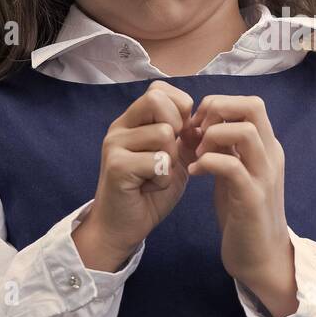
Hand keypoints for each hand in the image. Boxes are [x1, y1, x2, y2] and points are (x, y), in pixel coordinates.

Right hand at [73, 80, 200, 270]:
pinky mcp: (116, 166)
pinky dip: (163, 179)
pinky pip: (158, 161)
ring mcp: (114, 145)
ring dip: (171, 160)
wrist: (122, 227)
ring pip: (163, 133)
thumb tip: (201, 118)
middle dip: (176, 127)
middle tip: (170, 154)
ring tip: (157, 176)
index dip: (179, 107)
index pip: (158, 89)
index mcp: (132, 121)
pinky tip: (150, 188)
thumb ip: (185, 136)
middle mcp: (119, 127)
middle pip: (157, 101)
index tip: (182, 134)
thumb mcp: (173, 158)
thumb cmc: (148, 192)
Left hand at [184, 94, 291, 288]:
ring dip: (213, 135)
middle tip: (196, 131)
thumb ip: (225, 150)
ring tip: (196, 153)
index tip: (198, 124)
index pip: (251, 103)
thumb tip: (201, 126)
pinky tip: (195, 173)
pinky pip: (232, 166)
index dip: (220, 105)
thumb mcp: (235, 174)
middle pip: (252, 106)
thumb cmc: (244, 215)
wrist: (261, 258)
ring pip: (245, 131)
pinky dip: (208, 162)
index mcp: (267, 147)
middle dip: (217, 110)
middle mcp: (271, 155)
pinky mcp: (253, 198)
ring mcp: (264, 175)